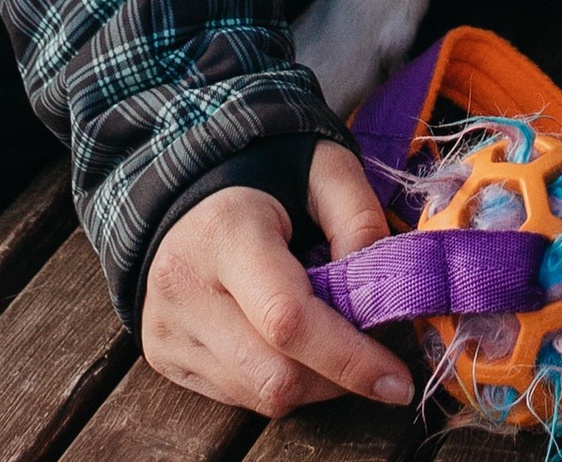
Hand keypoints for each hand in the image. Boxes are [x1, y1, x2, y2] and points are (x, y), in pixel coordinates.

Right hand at [140, 145, 413, 418]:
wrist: (186, 183)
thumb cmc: (265, 172)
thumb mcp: (323, 165)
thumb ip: (359, 216)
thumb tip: (379, 290)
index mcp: (225, 233)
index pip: (288, 319)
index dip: (349, 358)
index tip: (397, 379)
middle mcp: (186, 289)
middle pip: (275, 373)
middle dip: (337, 376)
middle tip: (371, 355)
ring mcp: (169, 328)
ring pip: (259, 395)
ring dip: (312, 383)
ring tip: (328, 339)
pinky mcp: (165, 355)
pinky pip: (236, 396)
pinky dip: (279, 380)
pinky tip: (289, 343)